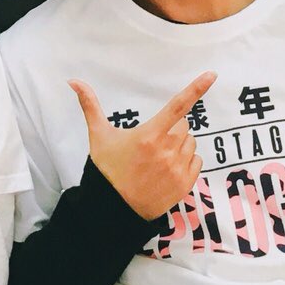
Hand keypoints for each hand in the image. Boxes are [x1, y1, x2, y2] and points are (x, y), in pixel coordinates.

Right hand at [69, 71, 215, 220]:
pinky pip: (196, 161)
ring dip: (179, 144)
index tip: (212, 74)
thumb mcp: (99, 136)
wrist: (115, 210)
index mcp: (148, 135)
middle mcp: (167, 151)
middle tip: (153, 138)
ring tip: (159, 155)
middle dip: (171, 127)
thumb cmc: (107, 169)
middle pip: (183, 125)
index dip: (196, 88)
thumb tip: (73, 81)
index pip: (177, 106)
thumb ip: (90, 106)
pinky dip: (186, 160)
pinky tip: (168, 167)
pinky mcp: (185, 185)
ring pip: (190, 142)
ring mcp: (178, 169)